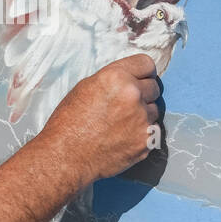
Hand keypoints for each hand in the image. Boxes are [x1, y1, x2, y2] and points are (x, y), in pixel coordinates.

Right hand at [37, 54, 161, 184]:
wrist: (66, 157)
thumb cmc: (69, 122)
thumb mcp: (85, 88)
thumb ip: (113, 80)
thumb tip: (131, 78)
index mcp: (116, 77)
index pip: (146, 64)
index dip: (143, 72)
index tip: (141, 79)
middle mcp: (133, 95)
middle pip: (154, 87)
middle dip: (143, 94)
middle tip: (125, 105)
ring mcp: (142, 120)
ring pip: (154, 111)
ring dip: (142, 115)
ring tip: (120, 124)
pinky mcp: (147, 141)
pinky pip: (153, 132)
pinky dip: (141, 134)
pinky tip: (122, 138)